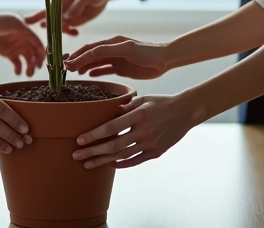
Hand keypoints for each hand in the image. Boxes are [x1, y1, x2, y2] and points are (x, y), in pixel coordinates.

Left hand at [0, 9, 45, 76]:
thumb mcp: (14, 23)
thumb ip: (26, 31)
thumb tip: (37, 40)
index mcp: (27, 32)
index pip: (37, 43)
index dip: (41, 51)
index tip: (43, 60)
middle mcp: (24, 40)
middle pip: (34, 53)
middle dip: (36, 61)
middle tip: (35, 68)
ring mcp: (16, 47)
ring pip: (27, 59)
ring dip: (29, 67)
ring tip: (28, 74)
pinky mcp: (9, 54)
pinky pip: (17, 63)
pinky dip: (19, 69)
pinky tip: (17, 72)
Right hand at [23, 0, 110, 35]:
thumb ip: (77, 6)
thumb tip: (66, 19)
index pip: (47, 9)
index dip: (36, 16)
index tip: (26, 22)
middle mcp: (62, 8)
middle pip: (50, 20)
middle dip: (48, 28)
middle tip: (47, 35)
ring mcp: (68, 15)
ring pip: (59, 27)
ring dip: (61, 32)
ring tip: (72, 31)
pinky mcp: (75, 21)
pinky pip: (69, 29)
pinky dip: (70, 33)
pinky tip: (76, 33)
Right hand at [63, 36, 170, 79]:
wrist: (165, 60)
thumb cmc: (148, 53)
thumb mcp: (127, 49)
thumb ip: (108, 50)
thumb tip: (89, 53)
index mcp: (112, 42)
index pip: (90, 48)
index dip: (78, 55)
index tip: (67, 63)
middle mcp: (112, 49)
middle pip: (90, 54)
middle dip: (77, 60)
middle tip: (65, 69)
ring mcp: (116, 59)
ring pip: (95, 62)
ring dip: (83, 66)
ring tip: (73, 72)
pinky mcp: (121, 67)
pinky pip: (105, 69)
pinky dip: (95, 71)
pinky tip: (88, 75)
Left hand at [71, 94, 194, 168]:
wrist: (186, 111)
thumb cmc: (161, 102)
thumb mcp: (142, 99)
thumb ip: (124, 107)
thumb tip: (106, 113)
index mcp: (139, 115)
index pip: (111, 128)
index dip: (94, 135)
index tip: (80, 140)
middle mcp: (144, 130)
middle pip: (114, 145)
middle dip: (93, 152)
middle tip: (76, 155)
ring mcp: (151, 143)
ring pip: (122, 156)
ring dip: (103, 161)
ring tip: (88, 164)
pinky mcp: (156, 152)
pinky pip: (135, 161)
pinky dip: (121, 163)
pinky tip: (109, 164)